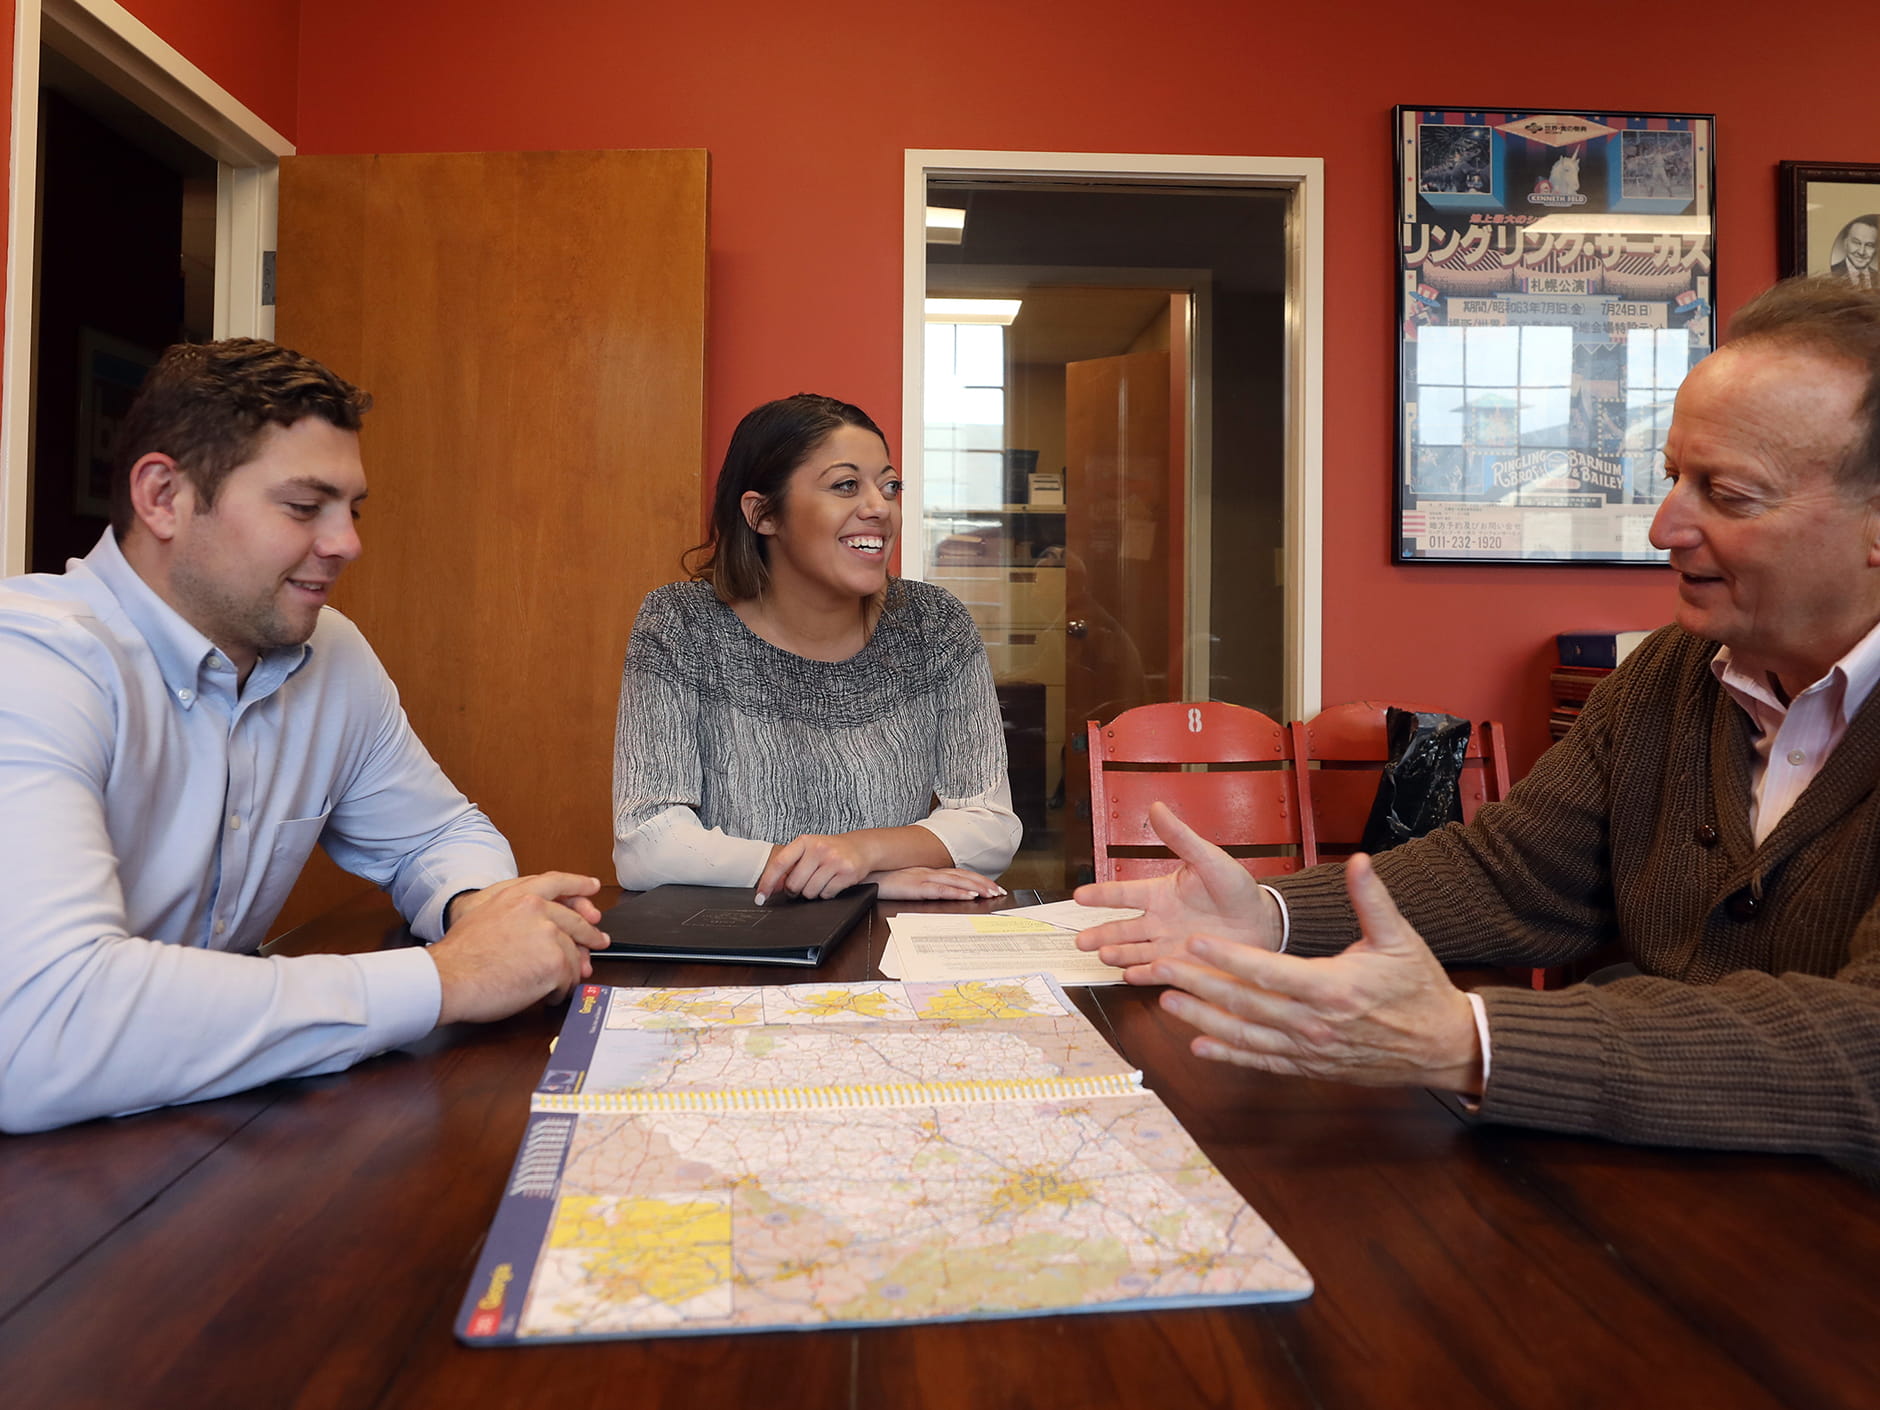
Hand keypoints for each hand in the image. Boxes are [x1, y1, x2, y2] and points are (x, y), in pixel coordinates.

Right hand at [429, 873, 609, 1024]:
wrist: (448, 979)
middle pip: (576, 920)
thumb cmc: (458, 956)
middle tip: (599, 941)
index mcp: (518, 895)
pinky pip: (569, 978)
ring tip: (558, 983)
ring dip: (568, 971)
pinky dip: (561, 990)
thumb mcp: (481, 914)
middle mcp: (537, 908)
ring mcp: (549, 934)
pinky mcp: (555, 962)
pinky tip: (548, 995)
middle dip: (590, 933)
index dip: (578, 885)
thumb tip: (544, 925)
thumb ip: (514, 911)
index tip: (592, 887)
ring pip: (574, 953)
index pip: (557, 882)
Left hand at [757, 834, 876, 902]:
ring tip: (820, 881)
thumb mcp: (807, 852)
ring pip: (810, 892)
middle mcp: (818, 848)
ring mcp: (834, 860)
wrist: (861, 847)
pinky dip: (826, 894)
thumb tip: (768, 888)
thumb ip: (788, 867)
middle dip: (795, 891)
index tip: (760, 898)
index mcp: (804, 841)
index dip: (767, 882)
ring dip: (812, 893)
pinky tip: (832, 883)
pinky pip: (826, 894)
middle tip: (802, 885)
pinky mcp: (847, 872)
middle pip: (794, 884)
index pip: (780, 863)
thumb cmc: (829, 851)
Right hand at [870, 866, 1007, 901]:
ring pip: (956, 882)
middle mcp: (927, 872)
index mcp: (925, 871)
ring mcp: (921, 878)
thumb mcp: (900, 882)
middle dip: (982, 883)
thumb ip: (915, 886)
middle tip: (999, 892)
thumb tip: (929, 894)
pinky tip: (968, 895)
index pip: (955, 874)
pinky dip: (956, 892)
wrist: (859, 872)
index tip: (990, 886)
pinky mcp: (914, 886)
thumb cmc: (876, 879)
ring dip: (975, 887)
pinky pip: (940, 890)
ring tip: (991, 894)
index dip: (974, 879)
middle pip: (961, 876)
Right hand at [1072, 802, 1280, 972]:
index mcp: (1160, 894)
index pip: (1123, 894)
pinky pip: (1159, 971)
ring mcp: (1169, 945)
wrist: (1264, 922)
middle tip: (1080, 940)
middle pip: (1121, 929)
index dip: (1100, 895)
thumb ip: (1180, 837)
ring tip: (1103, 956)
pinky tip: (1130, 975)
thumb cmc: (1236, 888)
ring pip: (1135, 952)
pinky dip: (1144, 974)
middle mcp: (1159, 921)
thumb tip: (1157, 808)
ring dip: (1118, 955)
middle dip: (1100, 934)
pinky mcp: (1184, 966)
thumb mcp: (1208, 858)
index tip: (1079, 896)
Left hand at [1148, 853, 1483, 1092]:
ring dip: (1202, 1019)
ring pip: (1245, 1036)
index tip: (1193, 941)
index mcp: (1331, 987)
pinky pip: (1262, 1062)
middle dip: (1198, 984)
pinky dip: (1229, 1056)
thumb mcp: (1399, 938)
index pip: (1267, 970)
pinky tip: (1199, 1048)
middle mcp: (1314, 1023)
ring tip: (1166, 1001)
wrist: (1442, 1045)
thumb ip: (1373, 899)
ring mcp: (1310, 1049)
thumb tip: (1358, 860)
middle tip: (1160, 967)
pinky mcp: (1311, 1066)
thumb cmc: (1419, 987)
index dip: (1227, 956)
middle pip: (1244, 1004)